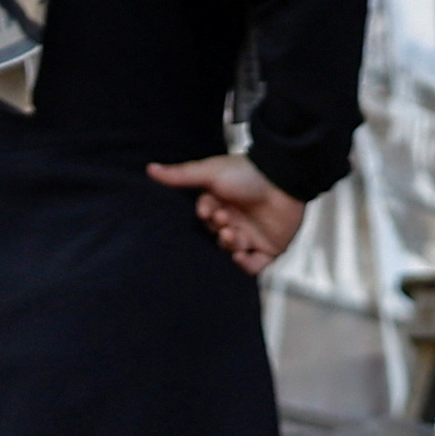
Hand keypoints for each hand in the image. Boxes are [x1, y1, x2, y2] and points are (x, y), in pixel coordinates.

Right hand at [148, 155, 302, 274]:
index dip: (206, 215)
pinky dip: (246, 266)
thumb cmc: (248, 173)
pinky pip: (254, 267)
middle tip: (224, 220)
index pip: (206, 217)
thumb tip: (150, 169)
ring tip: (232, 233)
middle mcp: (237, 220)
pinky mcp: (269, 249)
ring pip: (232, 251)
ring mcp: (253, 235)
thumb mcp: (209, 172)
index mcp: (224, 203)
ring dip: (229, 244)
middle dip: (217, 230)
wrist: (284, 180)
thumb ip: (181, 176)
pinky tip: (241, 255)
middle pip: (216, 236)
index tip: (208, 209)